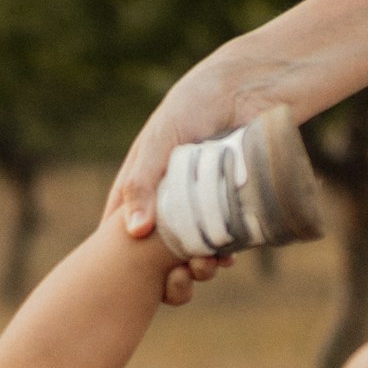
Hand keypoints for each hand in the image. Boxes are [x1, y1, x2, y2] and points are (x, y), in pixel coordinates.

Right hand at [105, 55, 256, 306]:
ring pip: (189, 254)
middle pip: (155, 256)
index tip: (130, 281)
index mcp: (140, 187)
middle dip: (166, 274)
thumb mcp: (160, 140)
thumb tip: (134, 232)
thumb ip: (143, 182)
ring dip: (197, 269)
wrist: (250, 86)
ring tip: (208, 264)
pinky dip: (221, 256)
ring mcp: (198, 208)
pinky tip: (227, 257)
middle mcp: (166, 203)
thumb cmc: (195, 103)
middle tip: (181, 275)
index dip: (120, 262)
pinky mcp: (228, 208)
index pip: (118, 234)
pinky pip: (220, 243)